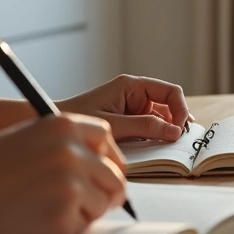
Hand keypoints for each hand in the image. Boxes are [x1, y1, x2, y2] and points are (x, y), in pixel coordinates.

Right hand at [0, 114, 127, 233]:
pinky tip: (35, 224)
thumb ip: (59, 144)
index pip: (105, 138)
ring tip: (47, 211)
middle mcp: (72, 151)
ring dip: (86, 210)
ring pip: (104, 202)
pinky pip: (83, 226)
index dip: (106, 157)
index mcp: (61, 125)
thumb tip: (97, 161)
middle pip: (115, 173)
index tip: (101, 170)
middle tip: (85, 202)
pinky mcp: (64, 217)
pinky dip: (67, 229)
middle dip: (104, 190)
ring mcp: (71, 185)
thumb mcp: (21, 139)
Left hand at [58, 75, 191, 142]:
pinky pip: (150, 126)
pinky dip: (157, 136)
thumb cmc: (78, 120)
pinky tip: (158, 147)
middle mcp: (135, 94)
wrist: (52, 122)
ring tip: (171, 146)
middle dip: (177, 121)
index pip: (170, 92)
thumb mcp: (114, 125)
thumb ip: (145, 127)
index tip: (181, 129)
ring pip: (162, 117)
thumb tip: (175, 131)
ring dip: (167, 130)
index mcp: (131, 86)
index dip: (180, 109)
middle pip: (169, 105)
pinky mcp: (129, 121)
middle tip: (180, 141)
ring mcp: (133, 108)